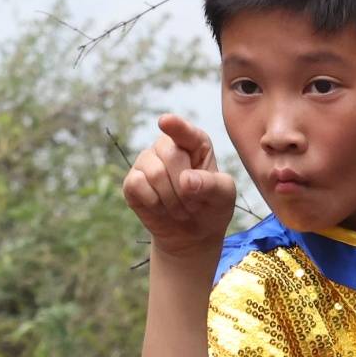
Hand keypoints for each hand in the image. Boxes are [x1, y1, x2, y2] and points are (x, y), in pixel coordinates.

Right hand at [122, 113, 239, 255]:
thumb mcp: (223, 197)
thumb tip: (186, 180)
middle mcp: (167, 146)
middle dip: (185, 187)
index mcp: (194, 142)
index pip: (184, 131)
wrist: (192, 235)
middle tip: (193, 204)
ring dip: (171, 200)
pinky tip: (161, 209)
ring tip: (180, 209)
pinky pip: (137, 185)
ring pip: (154, 173)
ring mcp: (146, 162)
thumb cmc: (211, 207)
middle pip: (171, 155)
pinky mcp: (132, 182)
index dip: (175, 126)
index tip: (165, 121)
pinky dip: (154, 204)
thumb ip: (212, 185)